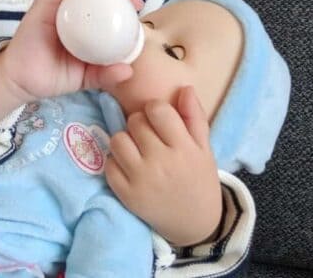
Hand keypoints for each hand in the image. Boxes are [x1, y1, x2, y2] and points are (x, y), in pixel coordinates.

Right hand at [0, 0, 139, 125]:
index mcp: (78, 24)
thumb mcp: (85, 76)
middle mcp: (67, 10)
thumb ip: (104, 74)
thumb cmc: (50, 77)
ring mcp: (55, 3)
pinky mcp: (44, 0)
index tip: (138, 11)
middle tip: (135, 2)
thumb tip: (129, 70)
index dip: (121, 1)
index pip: (102, 4)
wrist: (22, 82)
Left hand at [105, 86, 222, 246]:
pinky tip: (129, 168)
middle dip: (139, 124)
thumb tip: (184, 88)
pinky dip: (116, 162)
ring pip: (117, 139)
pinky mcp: (126, 194)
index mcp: (184, 148)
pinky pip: (109, 164)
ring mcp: (141, 179)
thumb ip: (194, 117)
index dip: (154, 109)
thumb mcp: (204, 149)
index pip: (157, 110)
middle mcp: (161, 162)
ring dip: (124, 141)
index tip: (157, 119)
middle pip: (134, 121)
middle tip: (148, 136)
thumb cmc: (198, 180)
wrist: (195, 225)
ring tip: (137, 150)